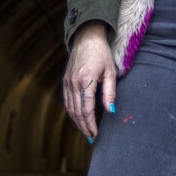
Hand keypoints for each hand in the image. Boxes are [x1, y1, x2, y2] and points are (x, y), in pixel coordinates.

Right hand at [62, 22, 115, 141]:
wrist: (86, 38)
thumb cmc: (102, 54)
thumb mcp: (111, 72)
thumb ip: (110, 92)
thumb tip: (111, 111)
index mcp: (85, 80)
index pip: (86, 109)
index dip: (90, 124)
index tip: (96, 134)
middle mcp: (73, 83)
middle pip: (77, 112)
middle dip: (84, 127)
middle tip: (91, 138)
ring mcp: (67, 82)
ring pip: (70, 108)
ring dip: (77, 122)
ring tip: (86, 132)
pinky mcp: (65, 81)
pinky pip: (67, 101)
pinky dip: (72, 113)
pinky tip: (78, 119)